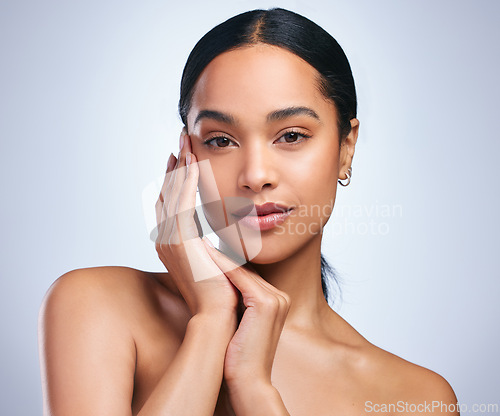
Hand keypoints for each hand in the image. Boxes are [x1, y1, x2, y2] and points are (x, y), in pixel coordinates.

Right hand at [155, 128, 239, 317]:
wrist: (219, 317)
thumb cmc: (223, 294)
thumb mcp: (216, 262)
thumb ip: (214, 248)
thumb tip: (223, 241)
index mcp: (174, 244)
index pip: (172, 203)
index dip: (177, 178)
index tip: (185, 158)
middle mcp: (165, 239)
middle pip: (167, 192)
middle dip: (175, 165)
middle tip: (182, 140)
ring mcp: (169, 239)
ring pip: (172, 192)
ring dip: (180, 166)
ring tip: (187, 141)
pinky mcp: (179, 240)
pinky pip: (181, 202)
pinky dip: (187, 181)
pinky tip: (194, 162)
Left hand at [203, 242, 290, 389]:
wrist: (249, 382)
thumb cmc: (240, 357)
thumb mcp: (240, 323)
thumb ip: (237, 302)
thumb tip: (218, 284)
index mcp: (277, 300)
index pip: (248, 275)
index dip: (225, 263)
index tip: (205, 251)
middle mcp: (280, 296)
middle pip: (246, 269)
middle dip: (221, 256)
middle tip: (200, 242)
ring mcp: (276, 298)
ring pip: (241, 270)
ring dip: (219, 257)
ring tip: (199, 244)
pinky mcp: (265, 303)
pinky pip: (239, 277)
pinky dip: (221, 266)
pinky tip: (205, 256)